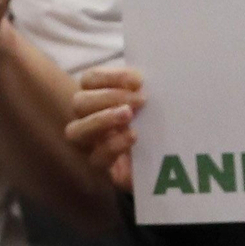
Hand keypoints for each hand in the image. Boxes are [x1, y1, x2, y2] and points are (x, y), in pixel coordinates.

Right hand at [66, 63, 144, 195]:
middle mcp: (88, 120)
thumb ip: (143, 90)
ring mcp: (90, 145)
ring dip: (101, 119)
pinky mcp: (103, 168)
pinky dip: (114, 144)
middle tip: (139, 100)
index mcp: (98, 98)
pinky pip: (96, 158)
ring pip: (75, 131)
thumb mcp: (151, 103)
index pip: (90, 79)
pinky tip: (133, 136)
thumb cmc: (156, 126)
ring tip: (128, 115)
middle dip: (109, 97)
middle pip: (79, 102)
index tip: (138, 81)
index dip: (110, 76)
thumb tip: (141, 81)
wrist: (169, 165)